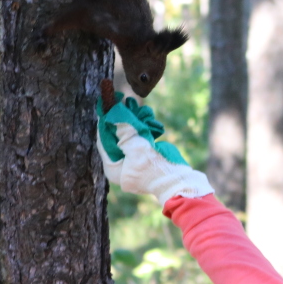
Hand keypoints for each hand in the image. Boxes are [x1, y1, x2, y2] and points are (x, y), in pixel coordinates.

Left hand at [96, 92, 213, 204]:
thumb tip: (113, 114)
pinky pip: (141, 140)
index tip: (108, 107)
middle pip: (117, 138)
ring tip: (136, 105)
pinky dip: (144, 128)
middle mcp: (121, 166)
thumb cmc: (155, 168)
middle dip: (123, 120)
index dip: (106, 123)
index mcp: (113, 168)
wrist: (178, 181)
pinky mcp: (146, 158)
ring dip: (134, 121)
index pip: (104, 142)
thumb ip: (123, 131)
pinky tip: (146, 116)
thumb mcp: (136, 147)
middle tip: (123, 102)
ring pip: (130, 137)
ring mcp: (134, 162)